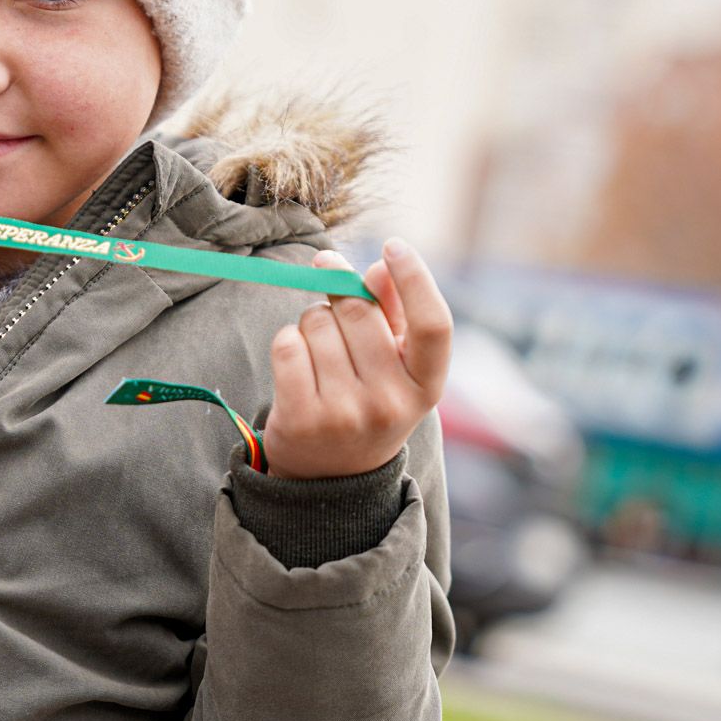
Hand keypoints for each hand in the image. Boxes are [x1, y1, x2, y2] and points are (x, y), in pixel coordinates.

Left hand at [261, 238, 452, 479]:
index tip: (393, 245)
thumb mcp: (394, 365)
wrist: (331, 476)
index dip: (416, 278)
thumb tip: (380, 266)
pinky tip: (297, 365)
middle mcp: (391, 403)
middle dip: (338, 295)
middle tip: (333, 304)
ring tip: (320, 353)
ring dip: (311, 323)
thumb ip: (392, 313)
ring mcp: (346, 413)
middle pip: (358, 311)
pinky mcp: (302, 419)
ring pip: (316, 323)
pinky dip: (287, 341)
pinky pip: (287, 345)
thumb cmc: (367, 400)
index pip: (434, 324)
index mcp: (425, 386)